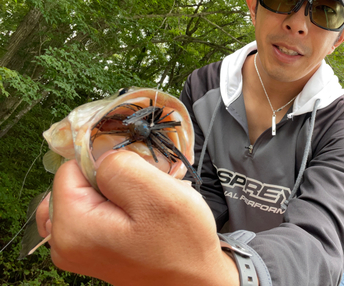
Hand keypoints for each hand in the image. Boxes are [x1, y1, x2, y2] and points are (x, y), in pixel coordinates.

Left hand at [36, 151, 238, 285]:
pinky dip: (112, 204)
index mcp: (72, 227)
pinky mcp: (88, 249)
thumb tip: (102, 157)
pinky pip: (92, 210)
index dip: (105, 164)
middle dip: (107, 178)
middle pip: (74, 181)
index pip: (71, 168)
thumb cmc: (181, 243)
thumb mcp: (159, 194)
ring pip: (84, 193)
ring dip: (111, 190)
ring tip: (140, 205)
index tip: (135, 179)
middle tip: (141, 194)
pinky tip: (135, 214)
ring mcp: (74, 248)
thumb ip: (121, 166)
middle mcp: (63, 242)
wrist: (193, 280)